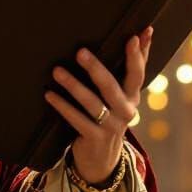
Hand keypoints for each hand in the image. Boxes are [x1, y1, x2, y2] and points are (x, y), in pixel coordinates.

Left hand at [44, 26, 153, 184]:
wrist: (102, 159)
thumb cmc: (108, 117)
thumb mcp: (120, 96)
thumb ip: (128, 69)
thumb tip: (142, 32)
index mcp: (132, 97)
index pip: (138, 73)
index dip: (139, 55)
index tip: (136, 36)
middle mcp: (126, 111)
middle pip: (111, 86)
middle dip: (96, 68)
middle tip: (80, 52)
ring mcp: (111, 126)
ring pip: (92, 103)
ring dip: (73, 86)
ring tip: (57, 71)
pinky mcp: (95, 138)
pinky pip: (77, 119)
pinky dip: (63, 106)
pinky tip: (50, 94)